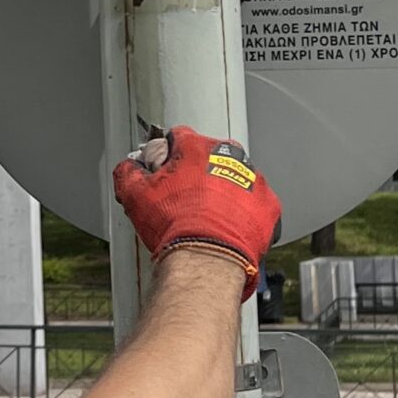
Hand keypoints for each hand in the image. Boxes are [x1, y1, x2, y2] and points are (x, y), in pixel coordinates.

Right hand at [112, 128, 279, 287]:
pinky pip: (255, 203)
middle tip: (185, 199)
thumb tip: (129, 167)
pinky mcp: (269, 205)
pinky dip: (244, 213)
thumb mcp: (136, 196)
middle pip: (209, 157)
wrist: (208, 260)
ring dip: (223, 191)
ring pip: (235, 179)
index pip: (178, 137)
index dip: (167, 155)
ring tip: (209, 217)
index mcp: (197, 148)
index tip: (163, 171)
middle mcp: (230, 157)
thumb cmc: (175, 227)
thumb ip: (128, 172)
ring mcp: (253, 181)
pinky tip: (229, 227)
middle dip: (198, 173)